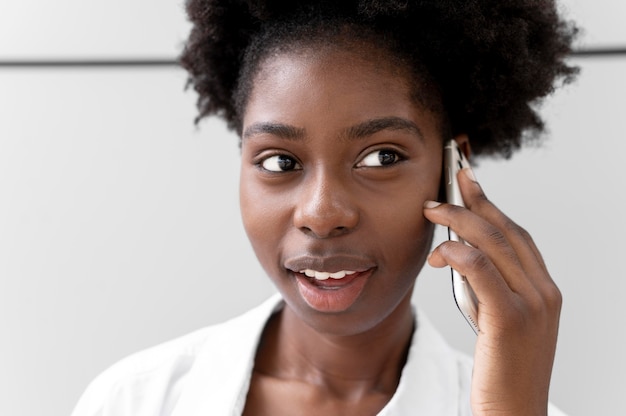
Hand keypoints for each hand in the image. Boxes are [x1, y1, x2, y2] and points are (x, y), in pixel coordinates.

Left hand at [423, 168, 561, 415]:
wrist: (514, 412)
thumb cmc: (501, 368)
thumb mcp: (499, 319)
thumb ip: (488, 286)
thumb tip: (460, 254)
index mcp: (543, 289)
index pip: (515, 235)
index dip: (491, 205)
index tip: (468, 182)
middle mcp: (543, 291)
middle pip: (505, 231)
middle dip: (473, 201)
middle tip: (446, 185)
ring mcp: (531, 304)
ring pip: (493, 244)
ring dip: (459, 221)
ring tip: (432, 212)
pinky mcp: (510, 319)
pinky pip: (482, 271)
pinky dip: (460, 252)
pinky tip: (441, 250)